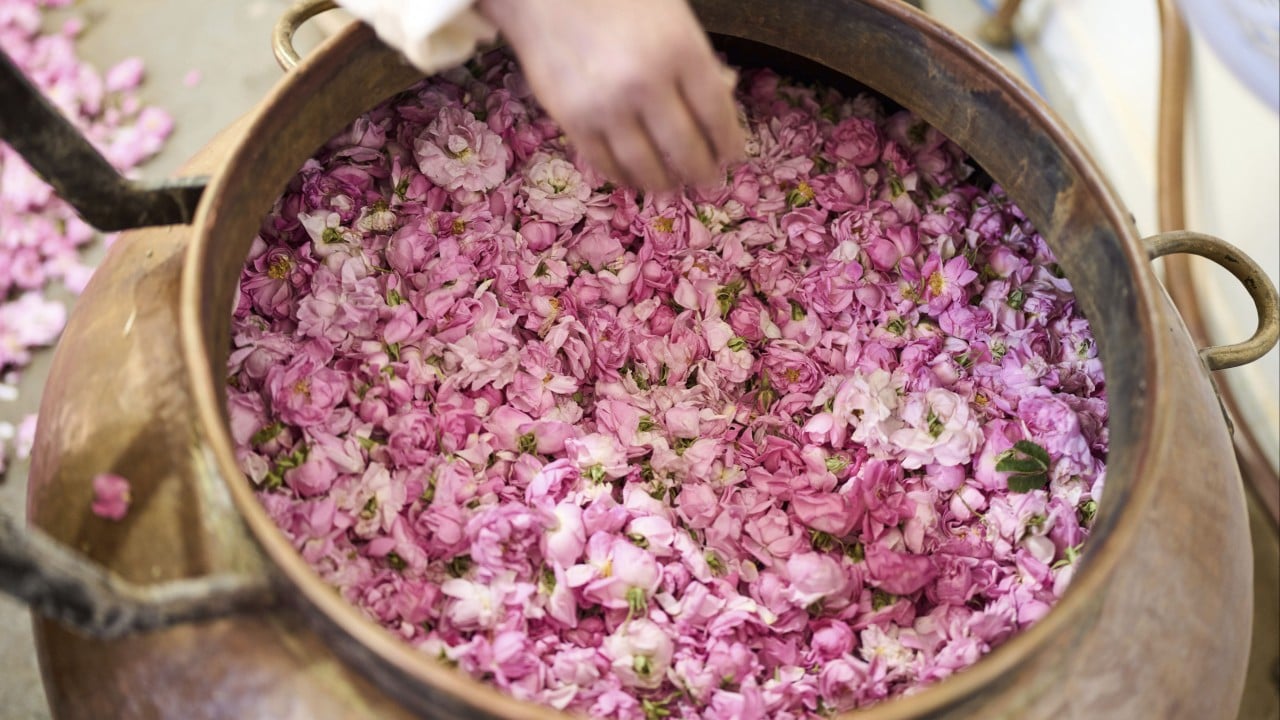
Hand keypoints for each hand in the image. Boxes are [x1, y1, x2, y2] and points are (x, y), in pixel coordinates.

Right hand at [476, 0, 744, 189]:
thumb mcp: (672, 15)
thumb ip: (697, 57)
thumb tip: (725, 95)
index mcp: (681, 50)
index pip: (718, 116)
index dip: (730, 144)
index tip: (733, 157)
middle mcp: (646, 83)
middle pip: (687, 150)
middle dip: (702, 172)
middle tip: (707, 179)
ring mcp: (607, 106)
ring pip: (647, 167)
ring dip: (665, 183)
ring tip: (672, 184)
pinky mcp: (572, 121)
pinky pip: (606, 164)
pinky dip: (625, 177)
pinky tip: (635, 177)